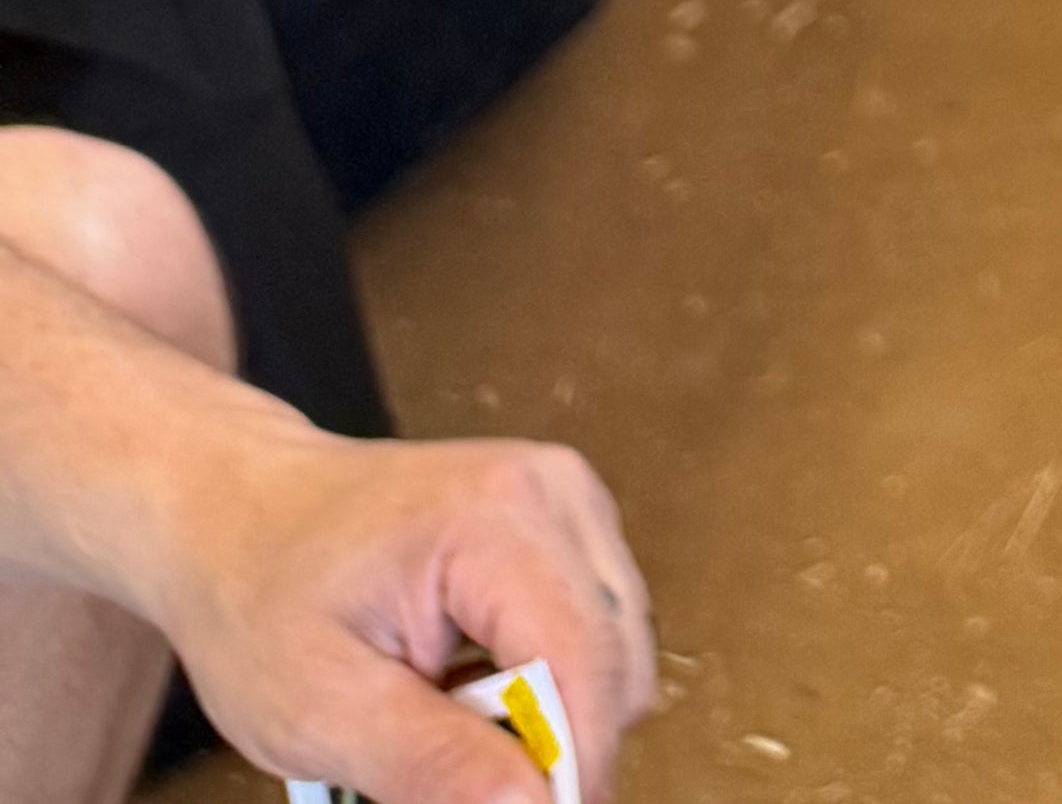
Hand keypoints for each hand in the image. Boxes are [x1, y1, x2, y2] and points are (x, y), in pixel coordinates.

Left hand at [123, 400, 653, 802]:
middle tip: (455, 778)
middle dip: (553, 744)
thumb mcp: (320, 709)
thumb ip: (431, 766)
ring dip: (547, 716)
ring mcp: (565, 499)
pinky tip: (470, 685)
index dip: (569, 767)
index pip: (583, 662)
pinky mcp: (563, 521)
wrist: (239, 514)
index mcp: (494, 520)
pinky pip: (594, 630)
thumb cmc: (261, 599)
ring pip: (615, 652)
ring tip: (447, 717)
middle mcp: (552, 492)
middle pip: (614, 660)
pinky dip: (543, 682)